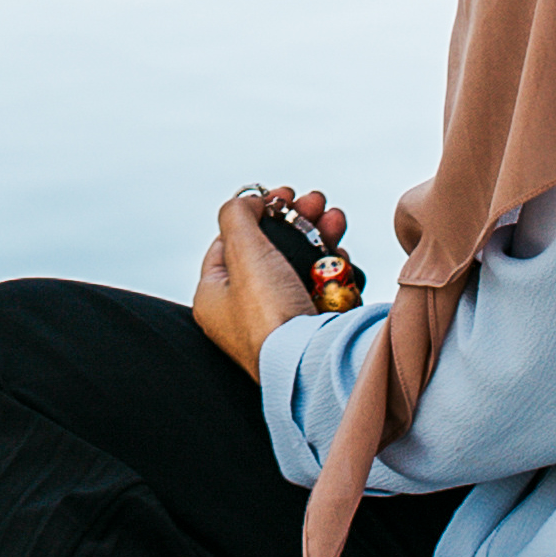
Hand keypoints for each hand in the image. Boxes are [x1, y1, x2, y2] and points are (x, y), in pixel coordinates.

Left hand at [192, 184, 348, 372]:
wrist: (309, 360)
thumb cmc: (269, 313)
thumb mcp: (244, 251)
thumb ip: (237, 215)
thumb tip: (248, 202)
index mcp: (214, 296)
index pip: (229, 241)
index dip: (255, 212)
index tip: (281, 196)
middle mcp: (241, 311)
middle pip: (269, 249)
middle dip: (296, 221)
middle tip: (315, 202)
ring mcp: (276, 320)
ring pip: (297, 264)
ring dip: (318, 236)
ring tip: (335, 218)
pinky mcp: (308, 327)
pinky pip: (319, 287)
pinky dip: (331, 266)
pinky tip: (342, 254)